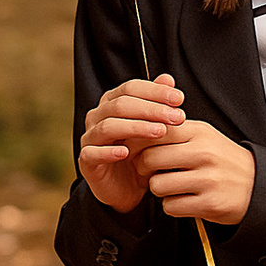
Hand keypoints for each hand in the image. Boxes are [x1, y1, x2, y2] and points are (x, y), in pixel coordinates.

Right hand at [77, 74, 183, 213]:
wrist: (128, 188)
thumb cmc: (142, 152)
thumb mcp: (155, 127)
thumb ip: (159, 103)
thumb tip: (168, 78)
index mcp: (112, 102)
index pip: (131, 88)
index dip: (155, 91)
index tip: (180, 99)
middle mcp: (97, 117)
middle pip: (121, 105)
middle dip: (151, 109)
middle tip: (177, 117)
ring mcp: (89, 138)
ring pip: (108, 126)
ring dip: (136, 127)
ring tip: (160, 132)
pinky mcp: (86, 161)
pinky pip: (92, 153)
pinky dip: (108, 152)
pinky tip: (126, 153)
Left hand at [142, 117, 257, 225]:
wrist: (258, 185)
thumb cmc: (224, 161)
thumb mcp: (204, 136)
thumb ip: (174, 132)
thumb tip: (136, 134)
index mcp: (200, 132)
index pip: (154, 132)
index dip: (139, 144)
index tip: (141, 152)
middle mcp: (204, 153)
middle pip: (150, 159)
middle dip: (145, 169)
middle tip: (154, 172)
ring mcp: (208, 179)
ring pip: (157, 185)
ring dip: (159, 190)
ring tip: (174, 186)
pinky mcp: (209, 204)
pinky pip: (170, 206)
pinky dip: (173, 206)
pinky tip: (185, 199)